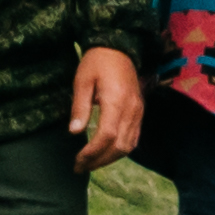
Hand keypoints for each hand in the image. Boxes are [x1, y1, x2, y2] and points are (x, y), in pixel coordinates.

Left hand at [67, 46, 145, 171]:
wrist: (119, 48)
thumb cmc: (97, 62)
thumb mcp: (82, 80)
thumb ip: (80, 106)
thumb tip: (74, 132)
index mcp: (116, 100)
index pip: (107, 136)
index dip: (92, 152)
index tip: (77, 159)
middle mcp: (131, 109)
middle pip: (119, 146)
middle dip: (100, 161)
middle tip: (81, 167)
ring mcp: (138, 112)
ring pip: (128, 146)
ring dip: (110, 159)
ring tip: (92, 163)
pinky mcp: (140, 112)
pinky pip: (134, 138)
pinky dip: (121, 150)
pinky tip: (107, 153)